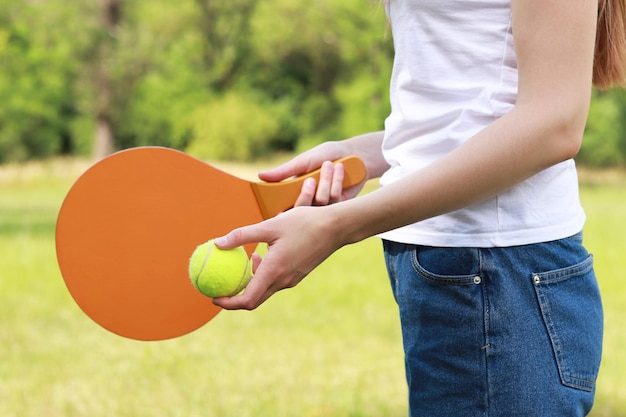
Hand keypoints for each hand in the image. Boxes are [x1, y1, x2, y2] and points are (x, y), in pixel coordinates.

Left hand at [212, 205, 342, 309]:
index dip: (228, 303)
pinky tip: (263, 254)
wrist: (336, 227)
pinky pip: (275, 281)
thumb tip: (217, 243)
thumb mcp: (270, 225)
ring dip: (251, 280)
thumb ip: (242, 235)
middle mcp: (283, 281)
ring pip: (265, 289)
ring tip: (247, 259)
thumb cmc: (304, 223)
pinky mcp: (298, 274)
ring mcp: (292, 279)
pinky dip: (264, 274)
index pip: (247, 300)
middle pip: (254, 299)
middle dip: (235, 296)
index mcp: (274, 271)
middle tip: (221, 286)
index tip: (214, 297)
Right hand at [259, 142, 366, 206]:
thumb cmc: (326, 155)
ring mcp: (325, 206)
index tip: (278, 210)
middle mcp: (310, 202)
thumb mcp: (302, 162)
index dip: (281, 213)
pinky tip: (339, 168)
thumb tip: (260, 176)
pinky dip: (336, 183)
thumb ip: (283, 172)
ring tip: (329, 164)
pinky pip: (335, 202)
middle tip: (310, 181)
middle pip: (301, 211)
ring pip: (320, 204)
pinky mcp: (341, 206)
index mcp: (296, 193)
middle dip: (305, 196)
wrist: (353, 155)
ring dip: (325, 182)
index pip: (285, 209)